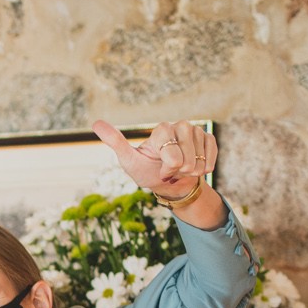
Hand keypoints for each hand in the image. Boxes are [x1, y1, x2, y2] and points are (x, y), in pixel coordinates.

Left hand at [96, 118, 216, 199]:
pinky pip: (212, 155)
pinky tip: (197, 167)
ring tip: (182, 169)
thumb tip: (95, 123)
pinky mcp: (208, 138)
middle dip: (180, 172)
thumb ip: (116, 142)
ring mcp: (195, 131)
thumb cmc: (147, 172)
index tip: (160, 171)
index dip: (168, 170)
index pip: (173, 156)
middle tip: (171, 170)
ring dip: (193, 171)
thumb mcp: (129, 161)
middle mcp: (179, 126)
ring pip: (200, 159)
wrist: (169, 184)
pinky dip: (206, 167)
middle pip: (187, 158)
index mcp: (161, 129)